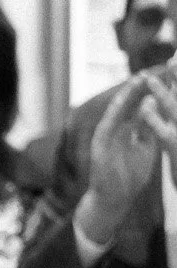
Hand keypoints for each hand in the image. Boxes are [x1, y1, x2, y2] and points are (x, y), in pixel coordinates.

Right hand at [77, 67, 176, 243]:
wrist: (115, 199)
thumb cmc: (130, 175)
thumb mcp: (146, 147)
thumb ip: (148, 127)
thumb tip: (154, 103)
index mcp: (129, 128)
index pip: (142, 103)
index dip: (153, 89)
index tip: (167, 74)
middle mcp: (117, 128)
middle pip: (131, 102)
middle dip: (142, 85)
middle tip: (155, 67)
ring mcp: (107, 135)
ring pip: (118, 109)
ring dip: (127, 94)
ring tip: (139, 78)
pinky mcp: (100, 145)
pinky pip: (108, 124)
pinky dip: (115, 112)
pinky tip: (122, 100)